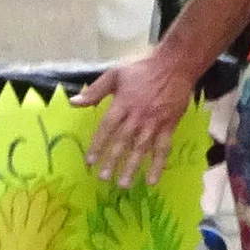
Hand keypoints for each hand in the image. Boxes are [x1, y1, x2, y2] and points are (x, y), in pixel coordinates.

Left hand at [74, 50, 193, 185]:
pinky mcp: (169, 126)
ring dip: (132, 167)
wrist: (175, 65)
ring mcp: (154, 122)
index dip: (98, 145)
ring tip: (124, 184)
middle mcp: (137, 116)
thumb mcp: (115, 74)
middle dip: (113, 161)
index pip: (107, 128)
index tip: (90, 161)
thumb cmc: (143, 68)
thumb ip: (95, 91)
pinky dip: (158, 165)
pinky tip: (152, 180)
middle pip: (123, 141)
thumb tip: (74, 102)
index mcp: (123, 103)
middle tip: (103, 178)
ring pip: (141, 148)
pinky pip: (163, 148)